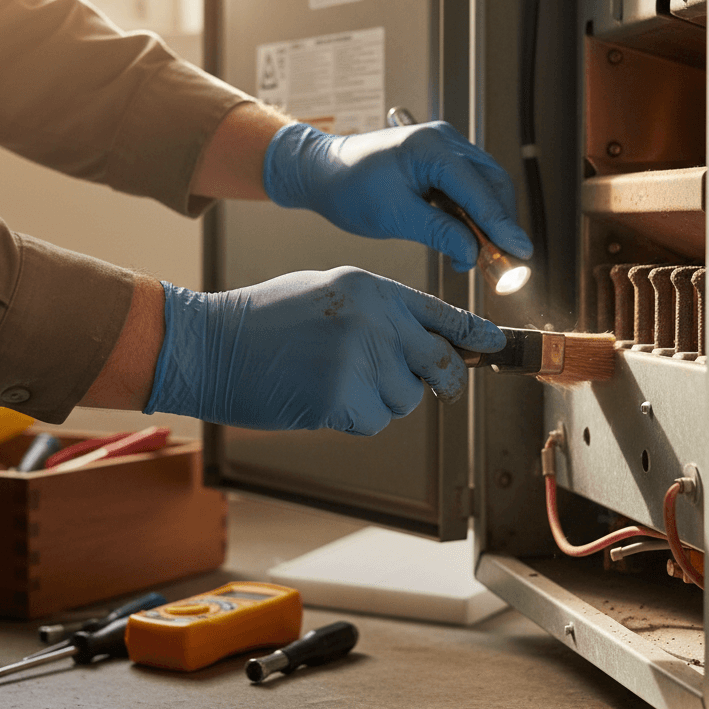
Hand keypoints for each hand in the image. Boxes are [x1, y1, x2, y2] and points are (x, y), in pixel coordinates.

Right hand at [144, 267, 505, 434]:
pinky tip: (320, 397)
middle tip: (427, 385)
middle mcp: (375, 318)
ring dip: (379, 399)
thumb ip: (380, 313)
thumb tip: (426, 342)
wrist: (211, 343)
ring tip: (334, 379)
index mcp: (373, 288)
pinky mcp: (343, 396)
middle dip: (438, 380)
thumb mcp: (329, 294)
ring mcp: (360, 357)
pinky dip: (353, 418)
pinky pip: (375, 420)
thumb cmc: (265, 320)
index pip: (443, 312)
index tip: (496, 347)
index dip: (475, 334)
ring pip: (406, 398)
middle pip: (440, 362)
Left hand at [262, 121, 532, 271]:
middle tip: (505, 263)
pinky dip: (472, 217)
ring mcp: (445, 148)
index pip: (479, 189)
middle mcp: (445, 140)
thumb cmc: (349, 189)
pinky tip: (466, 244)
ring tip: (483, 259)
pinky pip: (468, 189)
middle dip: (501, 224)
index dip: (502, 225)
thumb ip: (438, 233)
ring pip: (484, 187)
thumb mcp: (393, 217)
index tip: (521, 253)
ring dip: (487, 223)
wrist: (323, 172)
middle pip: (492, 184)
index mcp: (431, 147)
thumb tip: (474, 253)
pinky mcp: (440, 162)